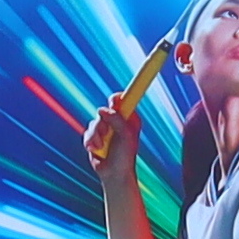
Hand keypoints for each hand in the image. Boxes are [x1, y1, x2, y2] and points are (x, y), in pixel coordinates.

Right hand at [79, 41, 174, 181]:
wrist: (114, 175)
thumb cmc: (126, 157)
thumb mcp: (126, 137)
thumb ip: (116, 121)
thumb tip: (103, 108)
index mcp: (130, 116)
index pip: (132, 93)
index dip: (140, 77)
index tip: (150, 62)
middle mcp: (119, 118)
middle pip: (107, 106)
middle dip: (104, 123)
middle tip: (108, 132)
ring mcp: (106, 126)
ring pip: (95, 120)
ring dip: (97, 136)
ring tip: (102, 147)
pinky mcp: (95, 134)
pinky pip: (88, 131)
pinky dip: (90, 142)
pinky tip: (97, 150)